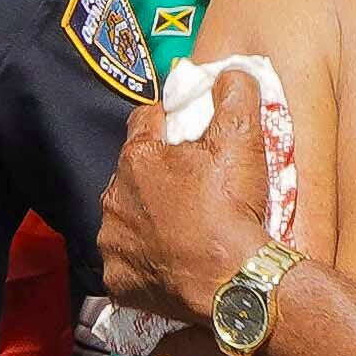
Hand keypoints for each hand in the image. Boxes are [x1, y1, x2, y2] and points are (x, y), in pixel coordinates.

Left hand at [97, 60, 280, 320]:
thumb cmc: (232, 209)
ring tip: (183, 229)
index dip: (167, 123)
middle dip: (157, 176)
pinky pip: (127, 263)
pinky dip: (145, 261)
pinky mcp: (118, 281)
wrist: (234, 283)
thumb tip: (230, 72)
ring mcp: (113, 243)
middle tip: (193, 189)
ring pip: (127, 219)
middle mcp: (113, 198)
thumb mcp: (242, 141)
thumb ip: (234, 95)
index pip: (144, 122)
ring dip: (148, 219)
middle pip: (133, 174)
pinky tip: (170, 261)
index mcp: (137, 159)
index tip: (187, 133)